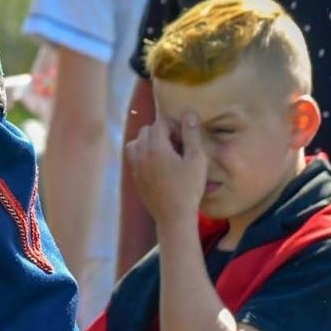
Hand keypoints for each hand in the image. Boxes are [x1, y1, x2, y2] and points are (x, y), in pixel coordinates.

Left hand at [126, 113, 206, 227]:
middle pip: (147, 130)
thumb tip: (188, 114)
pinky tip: (160, 166)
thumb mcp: (196, 159)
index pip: (160, 123)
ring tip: (167, 153)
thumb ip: (192, 135)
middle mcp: (140, 153)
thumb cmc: (188, 188)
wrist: (173, 217)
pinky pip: (134, 156)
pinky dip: (144, 154)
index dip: (175, 126)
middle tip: (178, 146)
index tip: (185, 140)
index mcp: (155, 147)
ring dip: (150, 142)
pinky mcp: (134, 177)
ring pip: (137, 142)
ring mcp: (134, 165)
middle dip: (162, 132)